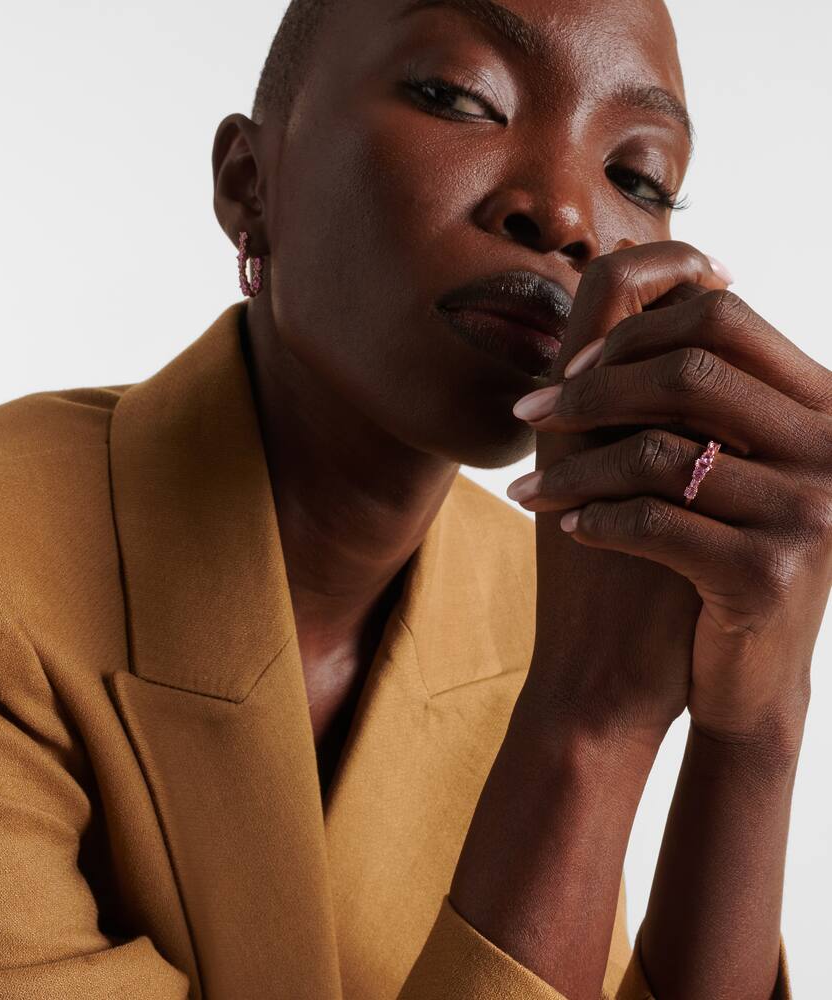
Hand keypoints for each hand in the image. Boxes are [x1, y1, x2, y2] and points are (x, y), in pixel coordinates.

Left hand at [510, 240, 831, 751]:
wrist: (746, 678)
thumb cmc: (714, 555)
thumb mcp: (716, 463)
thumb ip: (695, 391)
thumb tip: (627, 287)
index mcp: (818, 405)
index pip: (724, 318)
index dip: (635, 330)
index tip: (572, 369)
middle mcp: (831, 448)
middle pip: (689, 371)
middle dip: (590, 392)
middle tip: (532, 417)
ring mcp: (809, 513)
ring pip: (657, 452)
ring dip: (572, 471)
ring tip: (532, 492)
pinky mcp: (768, 575)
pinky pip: (653, 522)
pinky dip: (596, 520)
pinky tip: (571, 528)